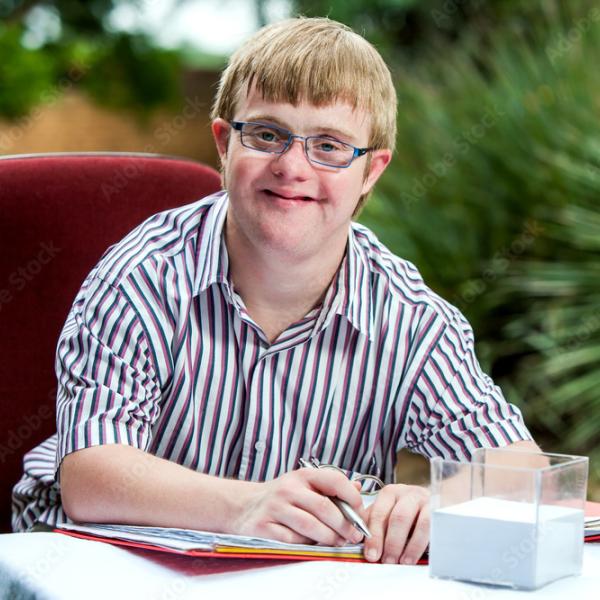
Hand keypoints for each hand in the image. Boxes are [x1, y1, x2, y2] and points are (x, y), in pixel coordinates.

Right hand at [231, 468, 366, 545]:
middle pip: (323, 508)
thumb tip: (359, 487)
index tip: (360, 512)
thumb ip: (331, 487)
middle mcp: (288, 488)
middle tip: (354, 536)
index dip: (352, 497)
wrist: (244, 505)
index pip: (334, 480)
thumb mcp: (305, 485)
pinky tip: (312, 545)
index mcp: (303, 475)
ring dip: (328, 538)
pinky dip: (305, 545)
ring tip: (338, 543)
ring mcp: (275, 507)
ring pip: (309, 526)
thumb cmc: (282, 497)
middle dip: (344, 525)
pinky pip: (292, 540)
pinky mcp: (263, 526)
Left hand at [363, 483, 429, 563]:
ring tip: (402, 562)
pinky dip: (421, 544)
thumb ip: (373, 523)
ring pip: (418, 523)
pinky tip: (416, 556)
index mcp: (389, 494)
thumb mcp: (388, 512)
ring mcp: (425, 501)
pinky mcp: (439, 510)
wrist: (436, 500)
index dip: (374, 536)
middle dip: (391, 543)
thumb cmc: (407, 511)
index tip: (371, 555)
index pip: (378, 513)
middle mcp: (407, 494)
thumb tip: (358, 540)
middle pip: (397, 517)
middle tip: (386, 561)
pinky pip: (431, 527)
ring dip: (408, 546)